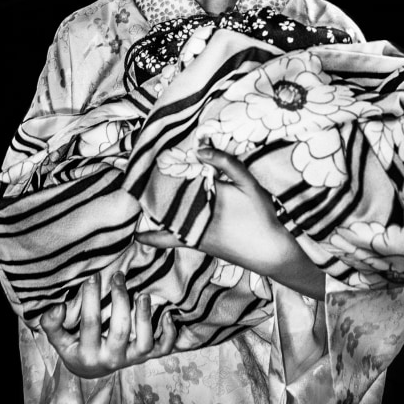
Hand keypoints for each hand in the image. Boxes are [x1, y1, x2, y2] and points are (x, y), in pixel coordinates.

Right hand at [40, 270, 176, 378]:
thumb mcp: (58, 338)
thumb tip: (57, 307)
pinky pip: (162, 349)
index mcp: (88, 353)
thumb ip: (52, 323)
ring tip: (143, 294)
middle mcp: (112, 359)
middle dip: (120, 300)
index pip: (90, 324)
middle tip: (118, 276)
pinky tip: (167, 314)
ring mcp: (131, 359)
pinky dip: (170, 334)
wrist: (90, 369)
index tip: (93, 276)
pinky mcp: (146, 356)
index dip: (91, 298)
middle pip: (120, 331)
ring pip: (144, 343)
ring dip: (145, 317)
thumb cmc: (74, 346)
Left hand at [137, 145, 325, 299]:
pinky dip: (154, 236)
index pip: (174, 182)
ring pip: (162, 219)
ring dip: (150, 209)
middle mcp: (191, 220)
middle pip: (162, 201)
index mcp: (202, 201)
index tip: (142, 160)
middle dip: (148, 189)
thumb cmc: (261, 217)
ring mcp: (191, 234)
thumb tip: (200, 149)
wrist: (270, 253)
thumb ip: (227, 164)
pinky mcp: (196, 244)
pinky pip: (168, 240)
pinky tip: (140, 235)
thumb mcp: (248, 184)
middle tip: (132, 175)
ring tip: (135, 194)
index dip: (158, 171)